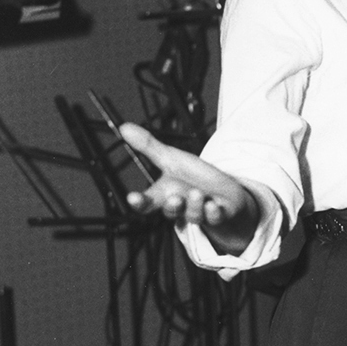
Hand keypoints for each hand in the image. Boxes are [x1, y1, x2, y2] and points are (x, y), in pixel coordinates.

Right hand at [118, 122, 258, 255]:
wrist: (222, 191)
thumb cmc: (193, 176)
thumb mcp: (171, 158)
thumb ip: (148, 146)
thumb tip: (124, 127)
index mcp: (165, 195)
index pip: (147, 203)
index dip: (139, 202)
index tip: (132, 197)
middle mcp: (181, 207)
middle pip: (171, 212)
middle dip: (172, 206)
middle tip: (175, 198)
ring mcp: (200, 213)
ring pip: (193, 215)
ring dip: (194, 206)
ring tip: (197, 193)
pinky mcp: (219, 215)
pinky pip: (215, 218)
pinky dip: (214, 213)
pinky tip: (213, 206)